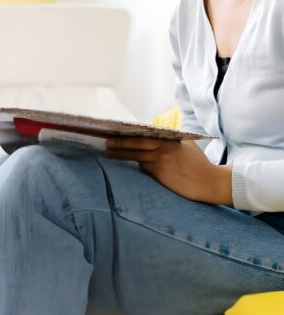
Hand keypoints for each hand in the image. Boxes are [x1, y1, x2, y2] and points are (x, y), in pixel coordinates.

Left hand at [106, 138, 231, 203]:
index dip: (131, 132)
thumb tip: (154, 139)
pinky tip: (124, 165)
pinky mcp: (160, 172)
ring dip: (121, 154)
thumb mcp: (187, 147)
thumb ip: (171, 142)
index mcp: (171, 139)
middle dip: (120, 142)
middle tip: (107, 142)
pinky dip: (136, 165)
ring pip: (136, 155)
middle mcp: (165, 147)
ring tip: (108, 153)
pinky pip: (143, 167)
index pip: (147, 134)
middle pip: (137, 143)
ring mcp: (162, 159)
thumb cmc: (198, 165)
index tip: (118, 130)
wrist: (209, 182)